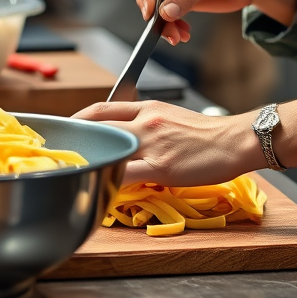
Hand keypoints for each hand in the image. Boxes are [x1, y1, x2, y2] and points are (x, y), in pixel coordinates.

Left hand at [75, 85, 296, 182]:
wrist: (236, 140)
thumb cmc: (208, 134)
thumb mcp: (172, 118)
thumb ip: (147, 125)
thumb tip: (126, 139)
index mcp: (147, 107)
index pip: (101, 107)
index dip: (77, 119)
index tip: (65, 130)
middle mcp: (145, 121)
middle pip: (97, 126)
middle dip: (75, 140)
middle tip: (60, 155)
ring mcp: (153, 143)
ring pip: (109, 149)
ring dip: (90, 162)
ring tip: (76, 174)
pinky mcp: (162, 166)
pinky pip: (127, 175)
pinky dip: (111, 181)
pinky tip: (103, 190)